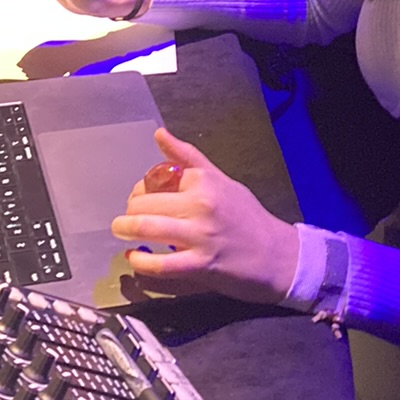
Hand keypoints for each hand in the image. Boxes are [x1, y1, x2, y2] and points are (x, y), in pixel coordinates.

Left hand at [112, 127, 299, 303]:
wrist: (277, 256)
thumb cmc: (248, 217)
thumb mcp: (222, 179)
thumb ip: (189, 157)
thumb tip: (159, 133)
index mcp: (204, 180)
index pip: (155, 178)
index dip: (140, 189)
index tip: (140, 198)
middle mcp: (201, 203)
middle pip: (146, 203)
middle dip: (129, 212)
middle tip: (125, 220)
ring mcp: (200, 235)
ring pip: (148, 228)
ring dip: (126, 230)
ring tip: (121, 232)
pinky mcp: (200, 265)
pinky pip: (160, 264)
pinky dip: (141, 262)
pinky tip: (135, 258)